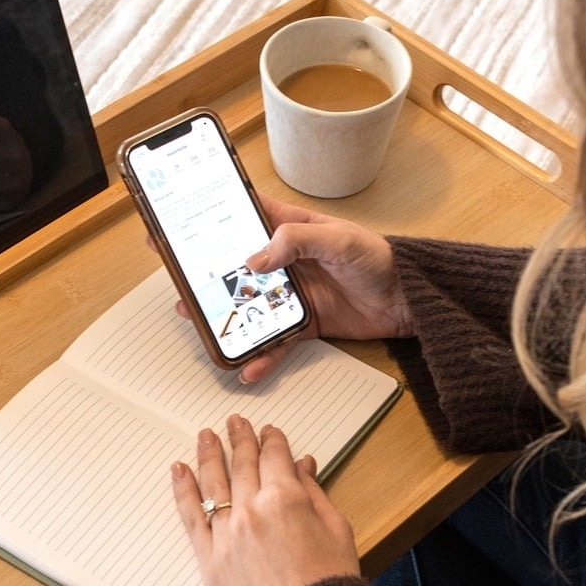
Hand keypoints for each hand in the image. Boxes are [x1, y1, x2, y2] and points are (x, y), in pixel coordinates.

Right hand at [151, 196, 412, 383]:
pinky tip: (248, 366)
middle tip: (180, 285)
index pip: (241, 218)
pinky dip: (261, 355)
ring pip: (249, 307)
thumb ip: (296, 241)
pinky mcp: (304, 324)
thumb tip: (255, 259)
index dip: (208, 221)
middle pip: (235, 268)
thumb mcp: (339, 239)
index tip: (175, 227)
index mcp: (289, 228)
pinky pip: (275, 341)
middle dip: (206, 278)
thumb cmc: (380, 260)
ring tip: (202, 326)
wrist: (409, 301)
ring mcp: (292, 294)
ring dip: (226, 319)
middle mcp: (285, 261)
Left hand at [172, 415, 359, 585]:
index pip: (275, 457)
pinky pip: (191, 517)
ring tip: (205, 436)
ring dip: (209, 455)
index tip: (268, 431)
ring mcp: (226, 534)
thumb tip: (303, 465)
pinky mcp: (209, 559)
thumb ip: (314, 494)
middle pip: (242, 464)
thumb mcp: (336, 531)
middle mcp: (252, 510)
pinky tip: (178, 471)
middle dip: (239, 439)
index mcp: (287, 499)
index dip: (272, 440)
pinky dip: (183, 490)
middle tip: (234, 423)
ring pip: (213, 483)